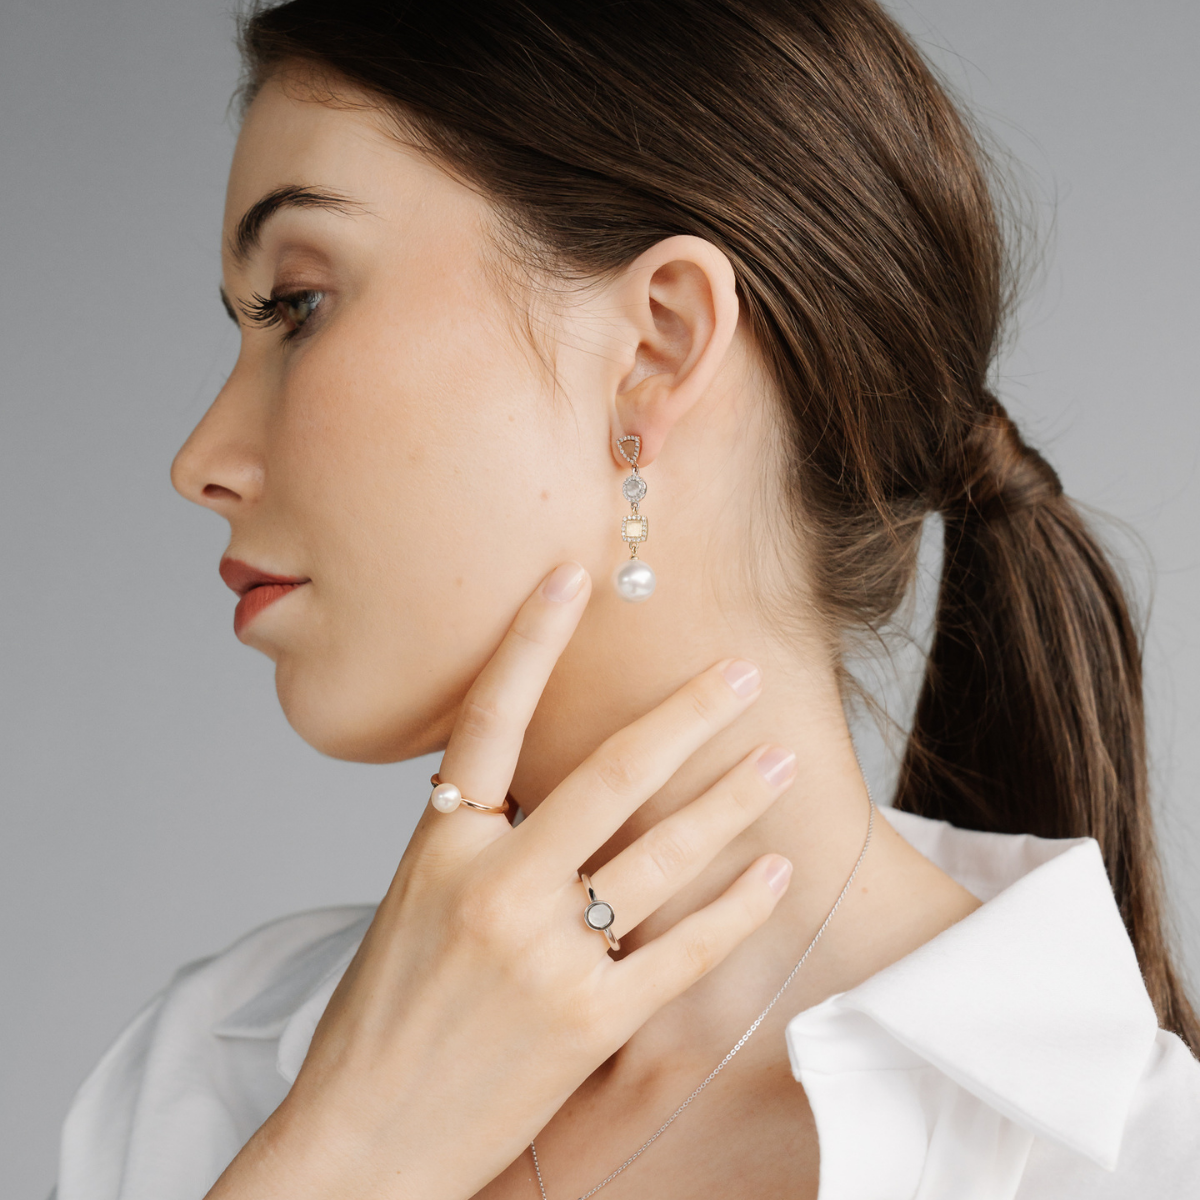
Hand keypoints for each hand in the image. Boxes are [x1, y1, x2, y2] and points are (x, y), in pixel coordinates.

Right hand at [206, 562, 796, 1199]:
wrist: (363, 1141)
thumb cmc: (384, 1017)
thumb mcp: (411, 902)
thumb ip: (475, 838)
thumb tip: (540, 779)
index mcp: (438, 849)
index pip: (489, 720)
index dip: (531, 639)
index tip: (574, 575)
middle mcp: (493, 890)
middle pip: (606, 776)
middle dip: (684, 714)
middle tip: (740, 669)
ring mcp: (544, 958)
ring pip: (658, 856)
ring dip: (730, 801)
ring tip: (777, 757)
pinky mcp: (588, 1025)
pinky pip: (681, 953)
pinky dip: (735, 909)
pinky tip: (772, 872)